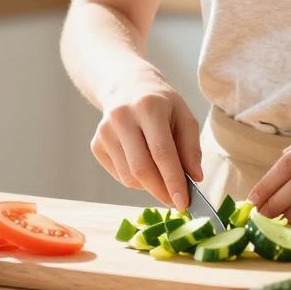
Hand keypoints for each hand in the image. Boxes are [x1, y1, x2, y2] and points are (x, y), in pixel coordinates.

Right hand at [91, 77, 202, 209]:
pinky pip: (119, 175)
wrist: (126, 86)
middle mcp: (122, 118)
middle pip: (141, 169)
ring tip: (162, 175)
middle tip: (176, 202)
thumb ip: (191, 147)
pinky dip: (136, 180)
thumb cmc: (161, 104)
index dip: (173, 181)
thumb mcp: (184, 115)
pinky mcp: (95, 145)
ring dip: (150, 186)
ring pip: (129, 177)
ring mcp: (104, 132)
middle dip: (161, 191)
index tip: (184, 203)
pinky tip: (143, 163)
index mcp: (148, 107)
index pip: (161, 152)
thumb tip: (195, 178)